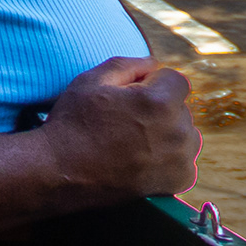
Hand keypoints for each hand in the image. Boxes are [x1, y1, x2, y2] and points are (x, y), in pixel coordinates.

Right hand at [38, 58, 198, 198]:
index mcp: (159, 101)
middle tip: (126, 122)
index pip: (176, 80)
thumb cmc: (73, 124)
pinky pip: (184, 161)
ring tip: (134, 143)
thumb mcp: (91, 81)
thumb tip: (153, 64)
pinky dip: (168, 160)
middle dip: (160, 109)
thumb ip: (127, 65)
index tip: (131, 97)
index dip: (152, 83)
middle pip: (180, 108)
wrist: (60, 174)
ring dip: (167, 134)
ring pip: (184, 134)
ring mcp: (179, 159)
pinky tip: (141, 160)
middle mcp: (177, 131)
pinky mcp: (178, 182)